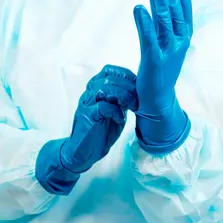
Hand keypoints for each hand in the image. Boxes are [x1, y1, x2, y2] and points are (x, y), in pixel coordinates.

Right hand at [36, 65, 137, 192]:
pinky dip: (115, 111)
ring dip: (123, 96)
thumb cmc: (101, 131)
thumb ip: (122, 99)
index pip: (109, 70)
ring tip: (131, 107)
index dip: (125, 75)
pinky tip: (119, 118)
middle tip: (138, 100)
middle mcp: (89, 93)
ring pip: (104, 89)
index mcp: (95, 89)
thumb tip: (137, 89)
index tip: (137, 86)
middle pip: (109, 78)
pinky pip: (102, 106)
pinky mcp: (87, 116)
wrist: (84, 152)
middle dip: (128, 87)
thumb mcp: (116, 111)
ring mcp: (86, 104)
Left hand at [132, 0, 192, 152]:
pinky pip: (149, 38)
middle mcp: (179, 41)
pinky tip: (139, 7)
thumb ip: (166, 24)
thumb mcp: (166, 43)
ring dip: (159, 0)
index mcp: (184, 36)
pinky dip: (144, 23)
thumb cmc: (161, 69)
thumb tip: (162, 1)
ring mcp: (168, 51)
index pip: (184, 6)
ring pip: (164, 21)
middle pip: (176, 10)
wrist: (158, 99)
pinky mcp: (154, 60)